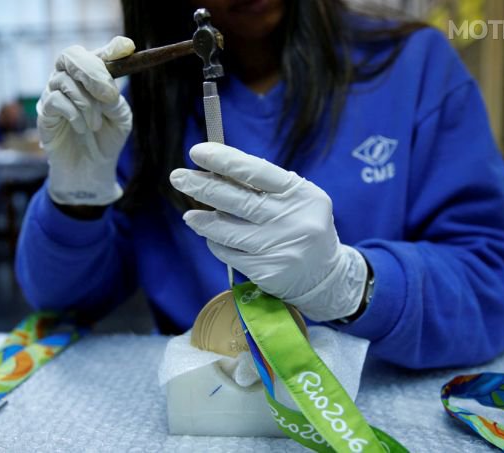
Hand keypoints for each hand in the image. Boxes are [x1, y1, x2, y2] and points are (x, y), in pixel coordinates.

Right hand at [37, 36, 134, 205]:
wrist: (91, 168)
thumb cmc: (107, 139)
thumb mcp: (120, 117)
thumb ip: (114, 99)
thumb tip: (106, 88)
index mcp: (92, 77)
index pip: (98, 54)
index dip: (112, 48)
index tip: (127, 48)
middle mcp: (70, 79)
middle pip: (71, 55)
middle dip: (92, 71)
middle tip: (108, 94)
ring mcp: (54, 93)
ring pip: (64, 80)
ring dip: (86, 103)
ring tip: (96, 124)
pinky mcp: (44, 112)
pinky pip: (55, 100)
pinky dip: (74, 114)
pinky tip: (82, 128)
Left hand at [170, 143, 367, 321]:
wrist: (326, 276)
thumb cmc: (301, 226)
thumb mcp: (293, 199)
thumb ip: (261, 186)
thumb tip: (215, 170)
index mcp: (299, 193)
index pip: (255, 171)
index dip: (224, 160)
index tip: (197, 152)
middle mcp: (291, 218)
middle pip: (237, 199)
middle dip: (202, 186)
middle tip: (177, 177)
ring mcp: (278, 246)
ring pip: (226, 230)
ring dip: (203, 221)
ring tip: (190, 216)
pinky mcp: (267, 271)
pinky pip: (228, 253)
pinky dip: (217, 244)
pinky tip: (214, 239)